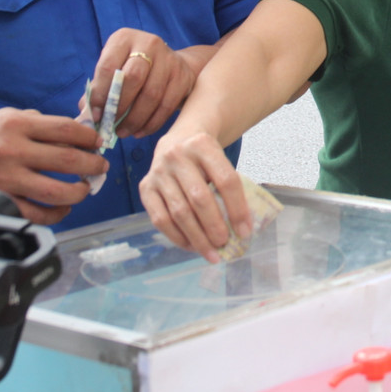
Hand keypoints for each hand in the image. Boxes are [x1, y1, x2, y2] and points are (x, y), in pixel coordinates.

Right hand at [0, 107, 108, 225]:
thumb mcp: (6, 117)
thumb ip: (40, 123)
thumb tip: (78, 131)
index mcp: (16, 124)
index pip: (66, 130)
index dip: (90, 138)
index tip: (98, 143)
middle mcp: (11, 151)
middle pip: (68, 161)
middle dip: (93, 165)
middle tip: (100, 167)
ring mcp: (4, 180)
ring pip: (56, 192)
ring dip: (79, 192)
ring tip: (84, 188)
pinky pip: (36, 215)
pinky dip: (57, 214)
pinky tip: (62, 208)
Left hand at [87, 28, 199, 138]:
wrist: (170, 62)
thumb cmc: (132, 67)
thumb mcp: (113, 68)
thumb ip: (98, 88)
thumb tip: (85, 112)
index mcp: (124, 39)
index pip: (108, 66)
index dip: (100, 93)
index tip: (95, 114)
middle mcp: (149, 44)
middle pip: (133, 78)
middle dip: (119, 106)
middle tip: (110, 124)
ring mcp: (169, 60)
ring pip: (151, 95)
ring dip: (135, 119)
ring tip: (123, 132)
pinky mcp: (183, 77)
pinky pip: (166, 105)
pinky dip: (151, 123)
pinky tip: (139, 131)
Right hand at [140, 130, 248, 262]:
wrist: (178, 139)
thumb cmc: (205, 157)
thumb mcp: (220, 160)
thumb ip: (229, 188)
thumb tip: (241, 228)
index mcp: (203, 145)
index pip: (226, 180)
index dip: (237, 208)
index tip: (245, 232)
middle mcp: (177, 156)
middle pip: (199, 198)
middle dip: (214, 226)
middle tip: (225, 244)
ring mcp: (158, 172)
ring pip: (179, 212)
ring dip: (197, 237)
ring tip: (211, 252)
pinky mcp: (145, 187)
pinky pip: (159, 219)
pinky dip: (177, 237)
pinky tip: (191, 246)